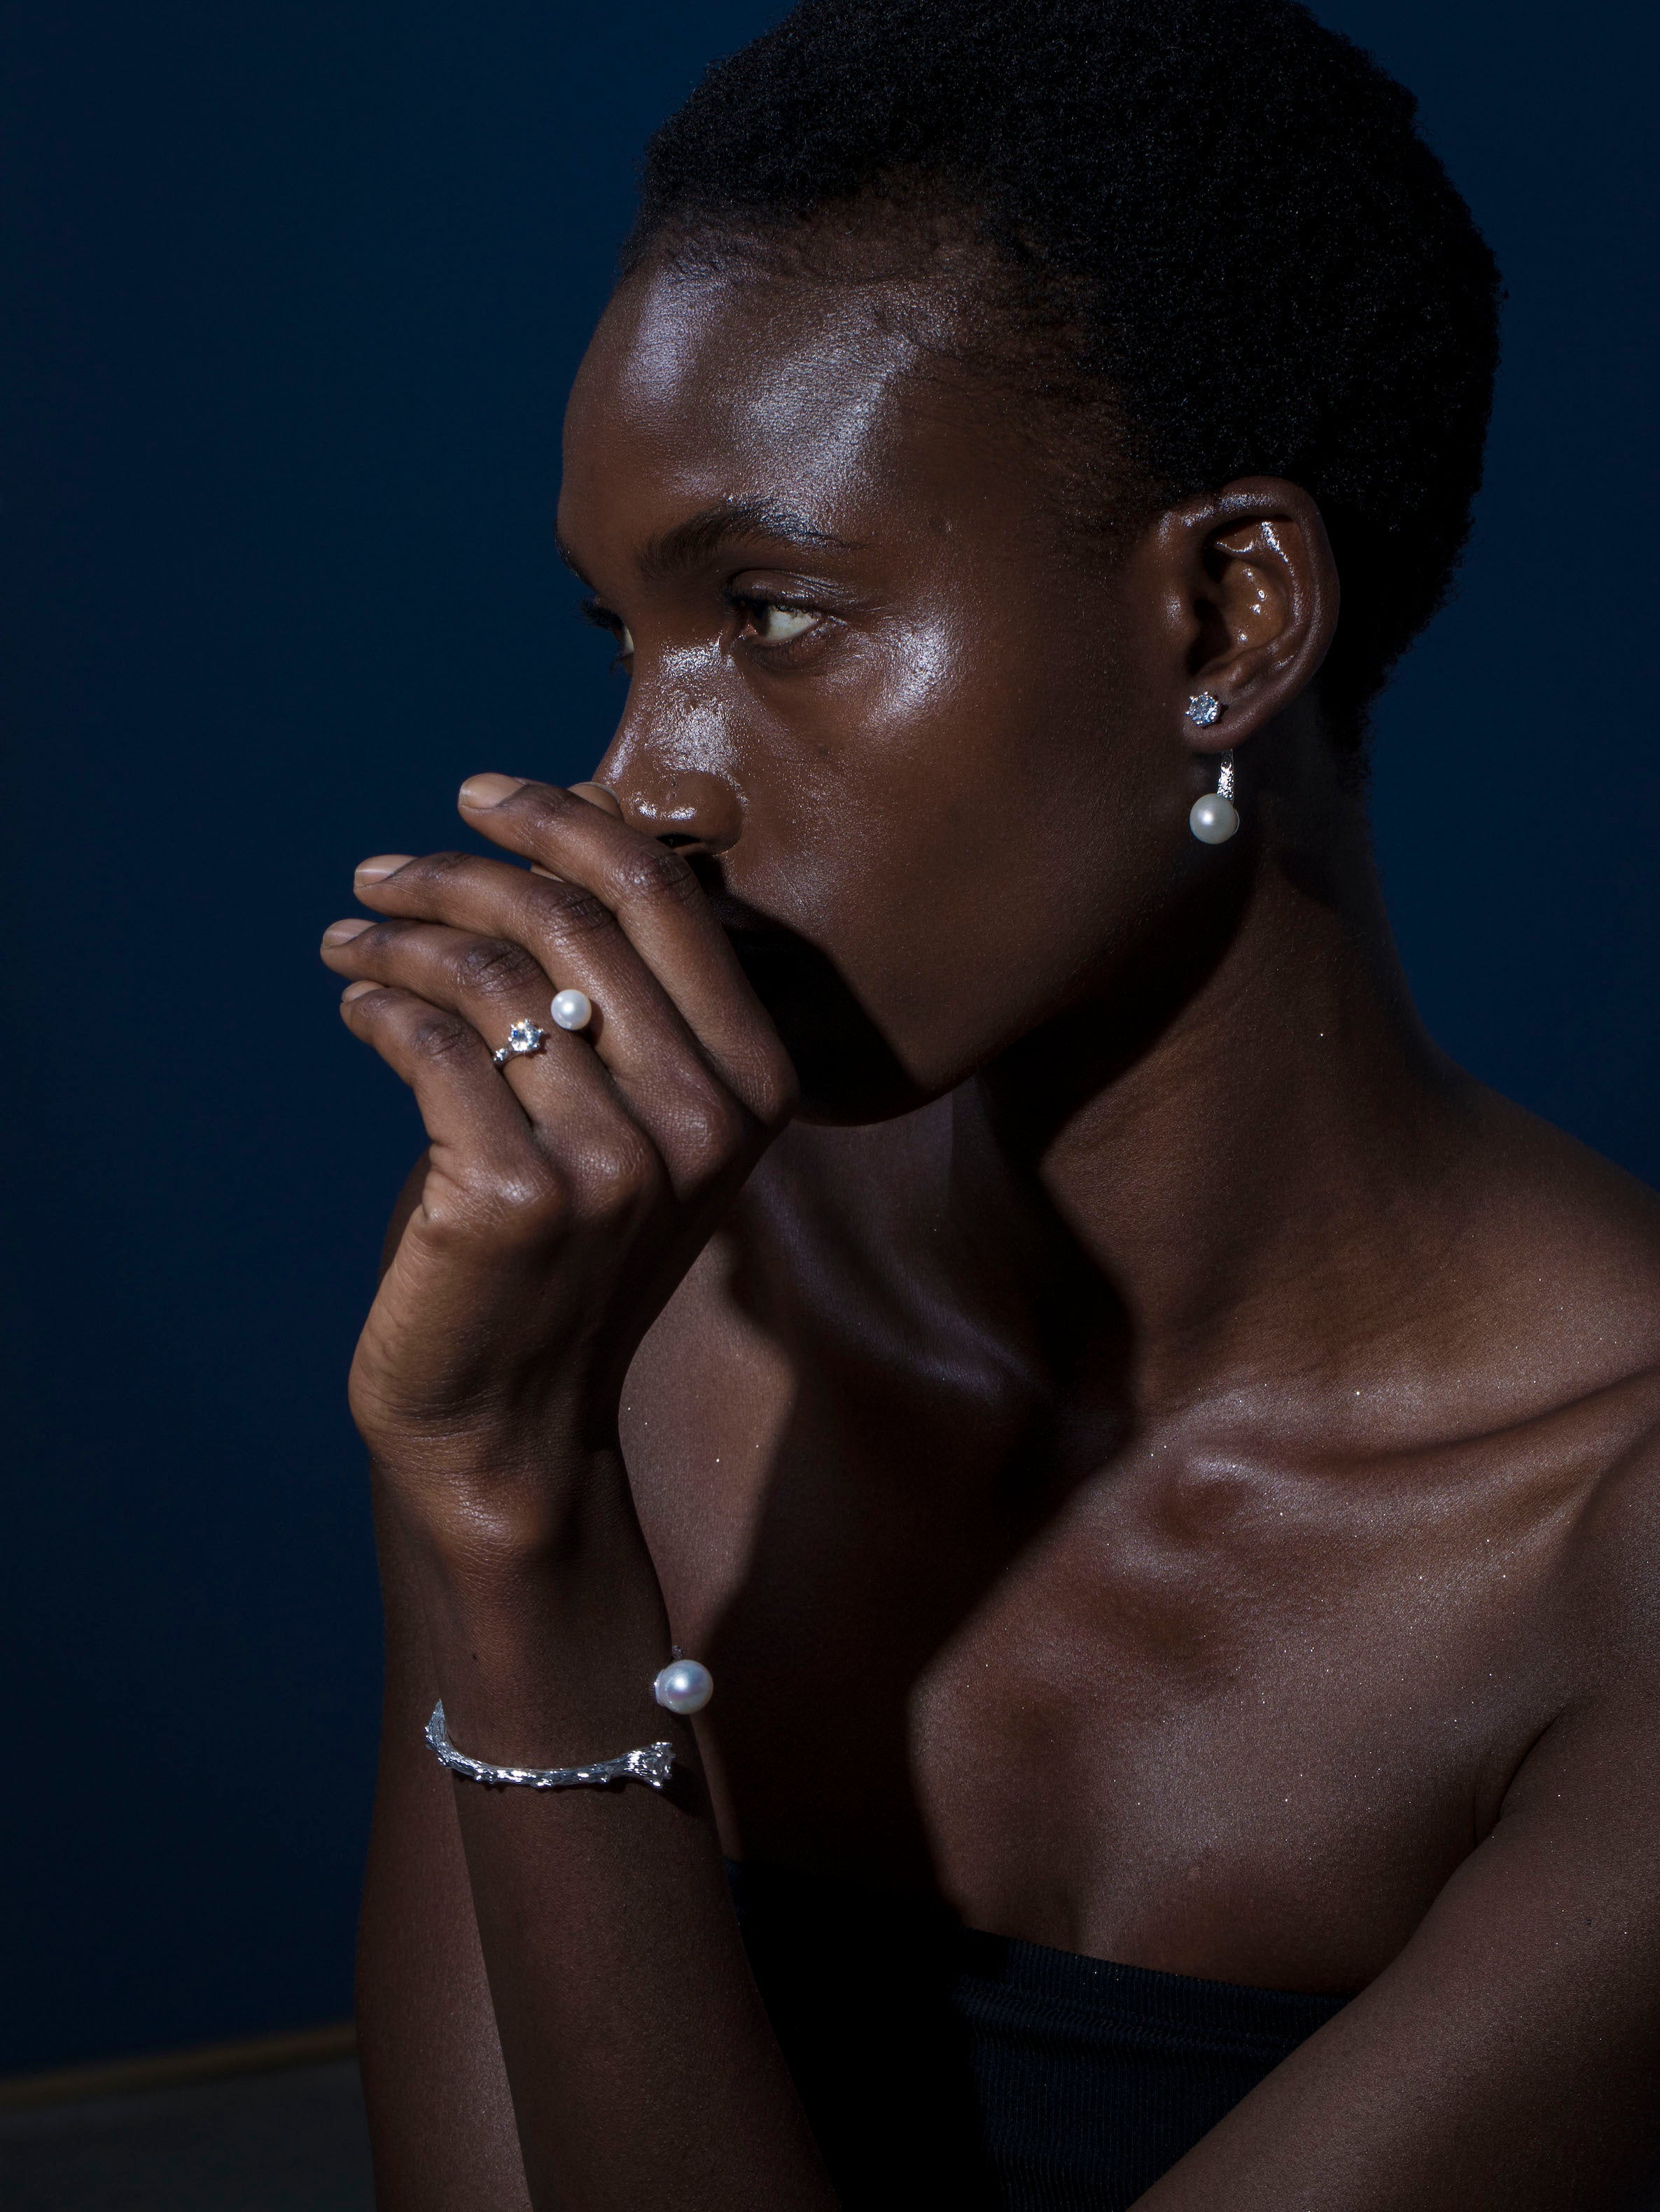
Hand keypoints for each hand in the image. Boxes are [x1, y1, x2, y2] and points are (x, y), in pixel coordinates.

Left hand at [320, 772, 795, 1553]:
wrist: (508, 1418)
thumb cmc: (560, 1247)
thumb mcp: (631, 1109)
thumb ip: (623, 982)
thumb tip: (578, 807)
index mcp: (756, 1082)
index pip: (659, 895)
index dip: (561, 821)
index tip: (479, 794)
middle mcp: (703, 1118)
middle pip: (567, 917)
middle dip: (457, 872)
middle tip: (379, 874)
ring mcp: (618, 1163)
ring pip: (490, 973)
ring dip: (397, 938)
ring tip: (351, 940)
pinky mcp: (520, 1198)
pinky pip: (432, 1044)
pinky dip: (378, 1004)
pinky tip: (356, 1005)